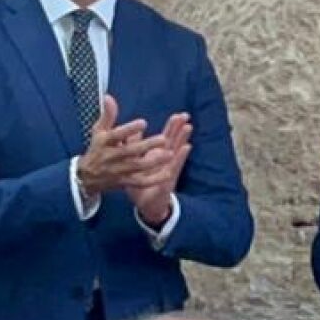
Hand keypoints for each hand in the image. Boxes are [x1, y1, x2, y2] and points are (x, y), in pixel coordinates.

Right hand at [77, 95, 173, 194]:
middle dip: (147, 146)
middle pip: (130, 152)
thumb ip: (107, 115)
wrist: (87, 177)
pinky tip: (168, 173)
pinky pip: (141, 182)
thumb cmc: (97, 149)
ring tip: (170, 154)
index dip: (129, 129)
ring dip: (154, 162)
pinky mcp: (125, 182)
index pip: (116, 135)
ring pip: (137, 167)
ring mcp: (119, 171)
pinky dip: (154, 179)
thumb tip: (109, 97)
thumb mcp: (99, 131)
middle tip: (164, 139)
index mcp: (104, 143)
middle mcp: (111, 157)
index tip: (143, 122)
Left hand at [128, 111, 191, 226]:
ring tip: (188, 127)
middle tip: (185, 115)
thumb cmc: (140, 183)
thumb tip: (131, 131)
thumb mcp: (134, 163)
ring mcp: (168, 169)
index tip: (178, 115)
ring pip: (176, 151)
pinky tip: (186, 148)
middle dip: (180, 129)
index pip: (166, 138)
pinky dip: (181, 156)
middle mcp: (165, 161)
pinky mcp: (167, 179)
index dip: (172, 127)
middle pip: (174, 141)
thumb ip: (133, 146)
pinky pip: (175, 166)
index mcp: (157, 155)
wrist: (145, 204)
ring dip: (183, 139)